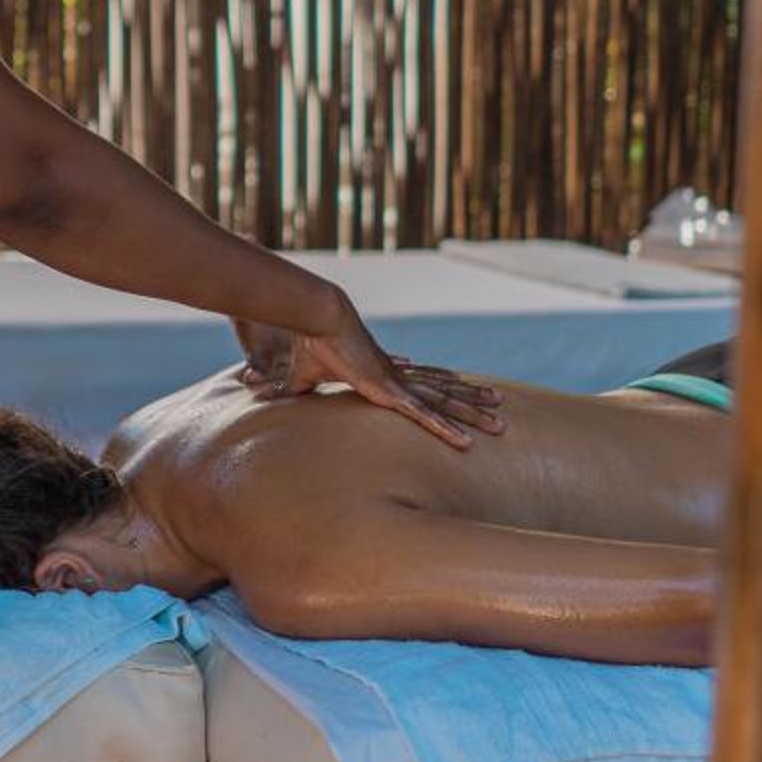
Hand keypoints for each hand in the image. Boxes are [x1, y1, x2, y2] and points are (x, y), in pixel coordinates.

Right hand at [232, 305, 505, 449]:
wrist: (317, 318)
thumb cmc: (310, 344)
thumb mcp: (302, 377)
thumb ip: (293, 390)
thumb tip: (260, 393)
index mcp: (384, 375)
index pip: (423, 387)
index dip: (446, 393)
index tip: (468, 399)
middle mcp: (399, 379)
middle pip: (445, 395)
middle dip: (473, 407)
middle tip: (500, 417)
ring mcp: (398, 384)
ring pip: (445, 405)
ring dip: (472, 417)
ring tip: (501, 426)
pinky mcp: (389, 391)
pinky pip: (424, 416)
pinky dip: (445, 430)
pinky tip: (466, 443)